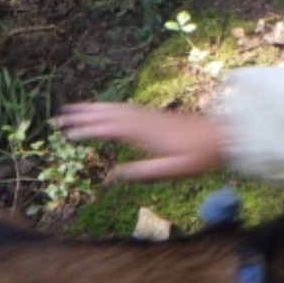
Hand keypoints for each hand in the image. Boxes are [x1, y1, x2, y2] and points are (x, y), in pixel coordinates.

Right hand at [55, 102, 228, 181]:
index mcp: (146, 133)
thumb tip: (113, 175)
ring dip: (94, 108)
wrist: (224, 137)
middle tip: (59, 116)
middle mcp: (145, 120)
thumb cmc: (200, 157)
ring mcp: (150, 116)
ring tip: (73, 108)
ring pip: (116, 109)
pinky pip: (127, 108)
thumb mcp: (173, 171)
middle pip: (108, 114)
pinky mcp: (155, 116)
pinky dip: (110, 107)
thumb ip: (144, 172)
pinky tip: (105, 108)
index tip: (69, 133)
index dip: (88, 130)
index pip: (110, 129)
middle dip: (83, 115)